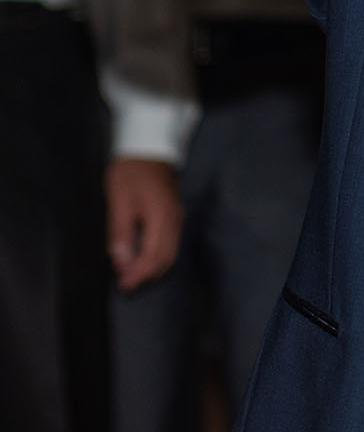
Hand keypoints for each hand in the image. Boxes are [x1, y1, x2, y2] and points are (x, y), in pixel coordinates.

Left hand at [105, 157, 183, 291]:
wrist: (148, 146)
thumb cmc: (130, 171)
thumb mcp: (118, 200)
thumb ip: (121, 232)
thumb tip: (122, 261)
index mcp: (160, 216)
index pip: (153, 256)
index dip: (138, 274)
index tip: (122, 284)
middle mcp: (174, 220)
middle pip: (166, 258)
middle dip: (146, 274)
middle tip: (126, 283)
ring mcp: (177, 216)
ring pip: (171, 253)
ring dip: (153, 267)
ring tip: (132, 273)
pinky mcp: (175, 214)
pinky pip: (171, 243)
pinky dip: (158, 256)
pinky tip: (143, 256)